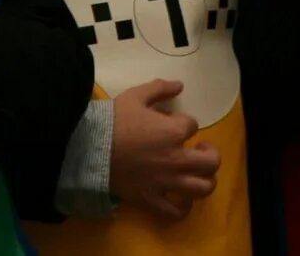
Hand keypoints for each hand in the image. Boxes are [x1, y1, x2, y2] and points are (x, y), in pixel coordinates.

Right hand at [109, 78, 218, 221]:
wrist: (88, 149)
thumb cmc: (112, 120)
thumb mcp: (135, 96)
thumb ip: (160, 88)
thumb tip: (180, 85)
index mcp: (173, 131)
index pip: (192, 125)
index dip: (183, 122)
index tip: (171, 122)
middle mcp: (176, 158)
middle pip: (211, 161)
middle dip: (210, 153)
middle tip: (199, 148)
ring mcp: (166, 182)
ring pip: (202, 188)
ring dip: (205, 180)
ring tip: (196, 173)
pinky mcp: (152, 199)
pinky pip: (176, 212)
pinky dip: (184, 208)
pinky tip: (181, 198)